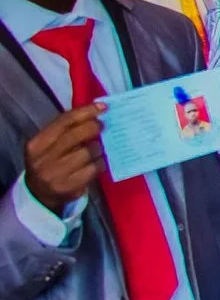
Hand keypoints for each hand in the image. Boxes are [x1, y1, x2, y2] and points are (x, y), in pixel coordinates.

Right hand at [22, 103, 103, 219]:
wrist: (40, 192)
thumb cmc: (49, 161)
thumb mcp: (49, 144)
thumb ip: (66, 130)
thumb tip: (96, 112)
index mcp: (36, 144)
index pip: (63, 122)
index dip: (85, 112)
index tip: (103, 107)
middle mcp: (43, 159)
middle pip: (75, 135)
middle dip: (93, 127)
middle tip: (102, 126)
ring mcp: (56, 174)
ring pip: (88, 152)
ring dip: (98, 148)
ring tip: (97, 148)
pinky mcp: (70, 186)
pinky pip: (94, 168)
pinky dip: (100, 162)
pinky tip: (98, 161)